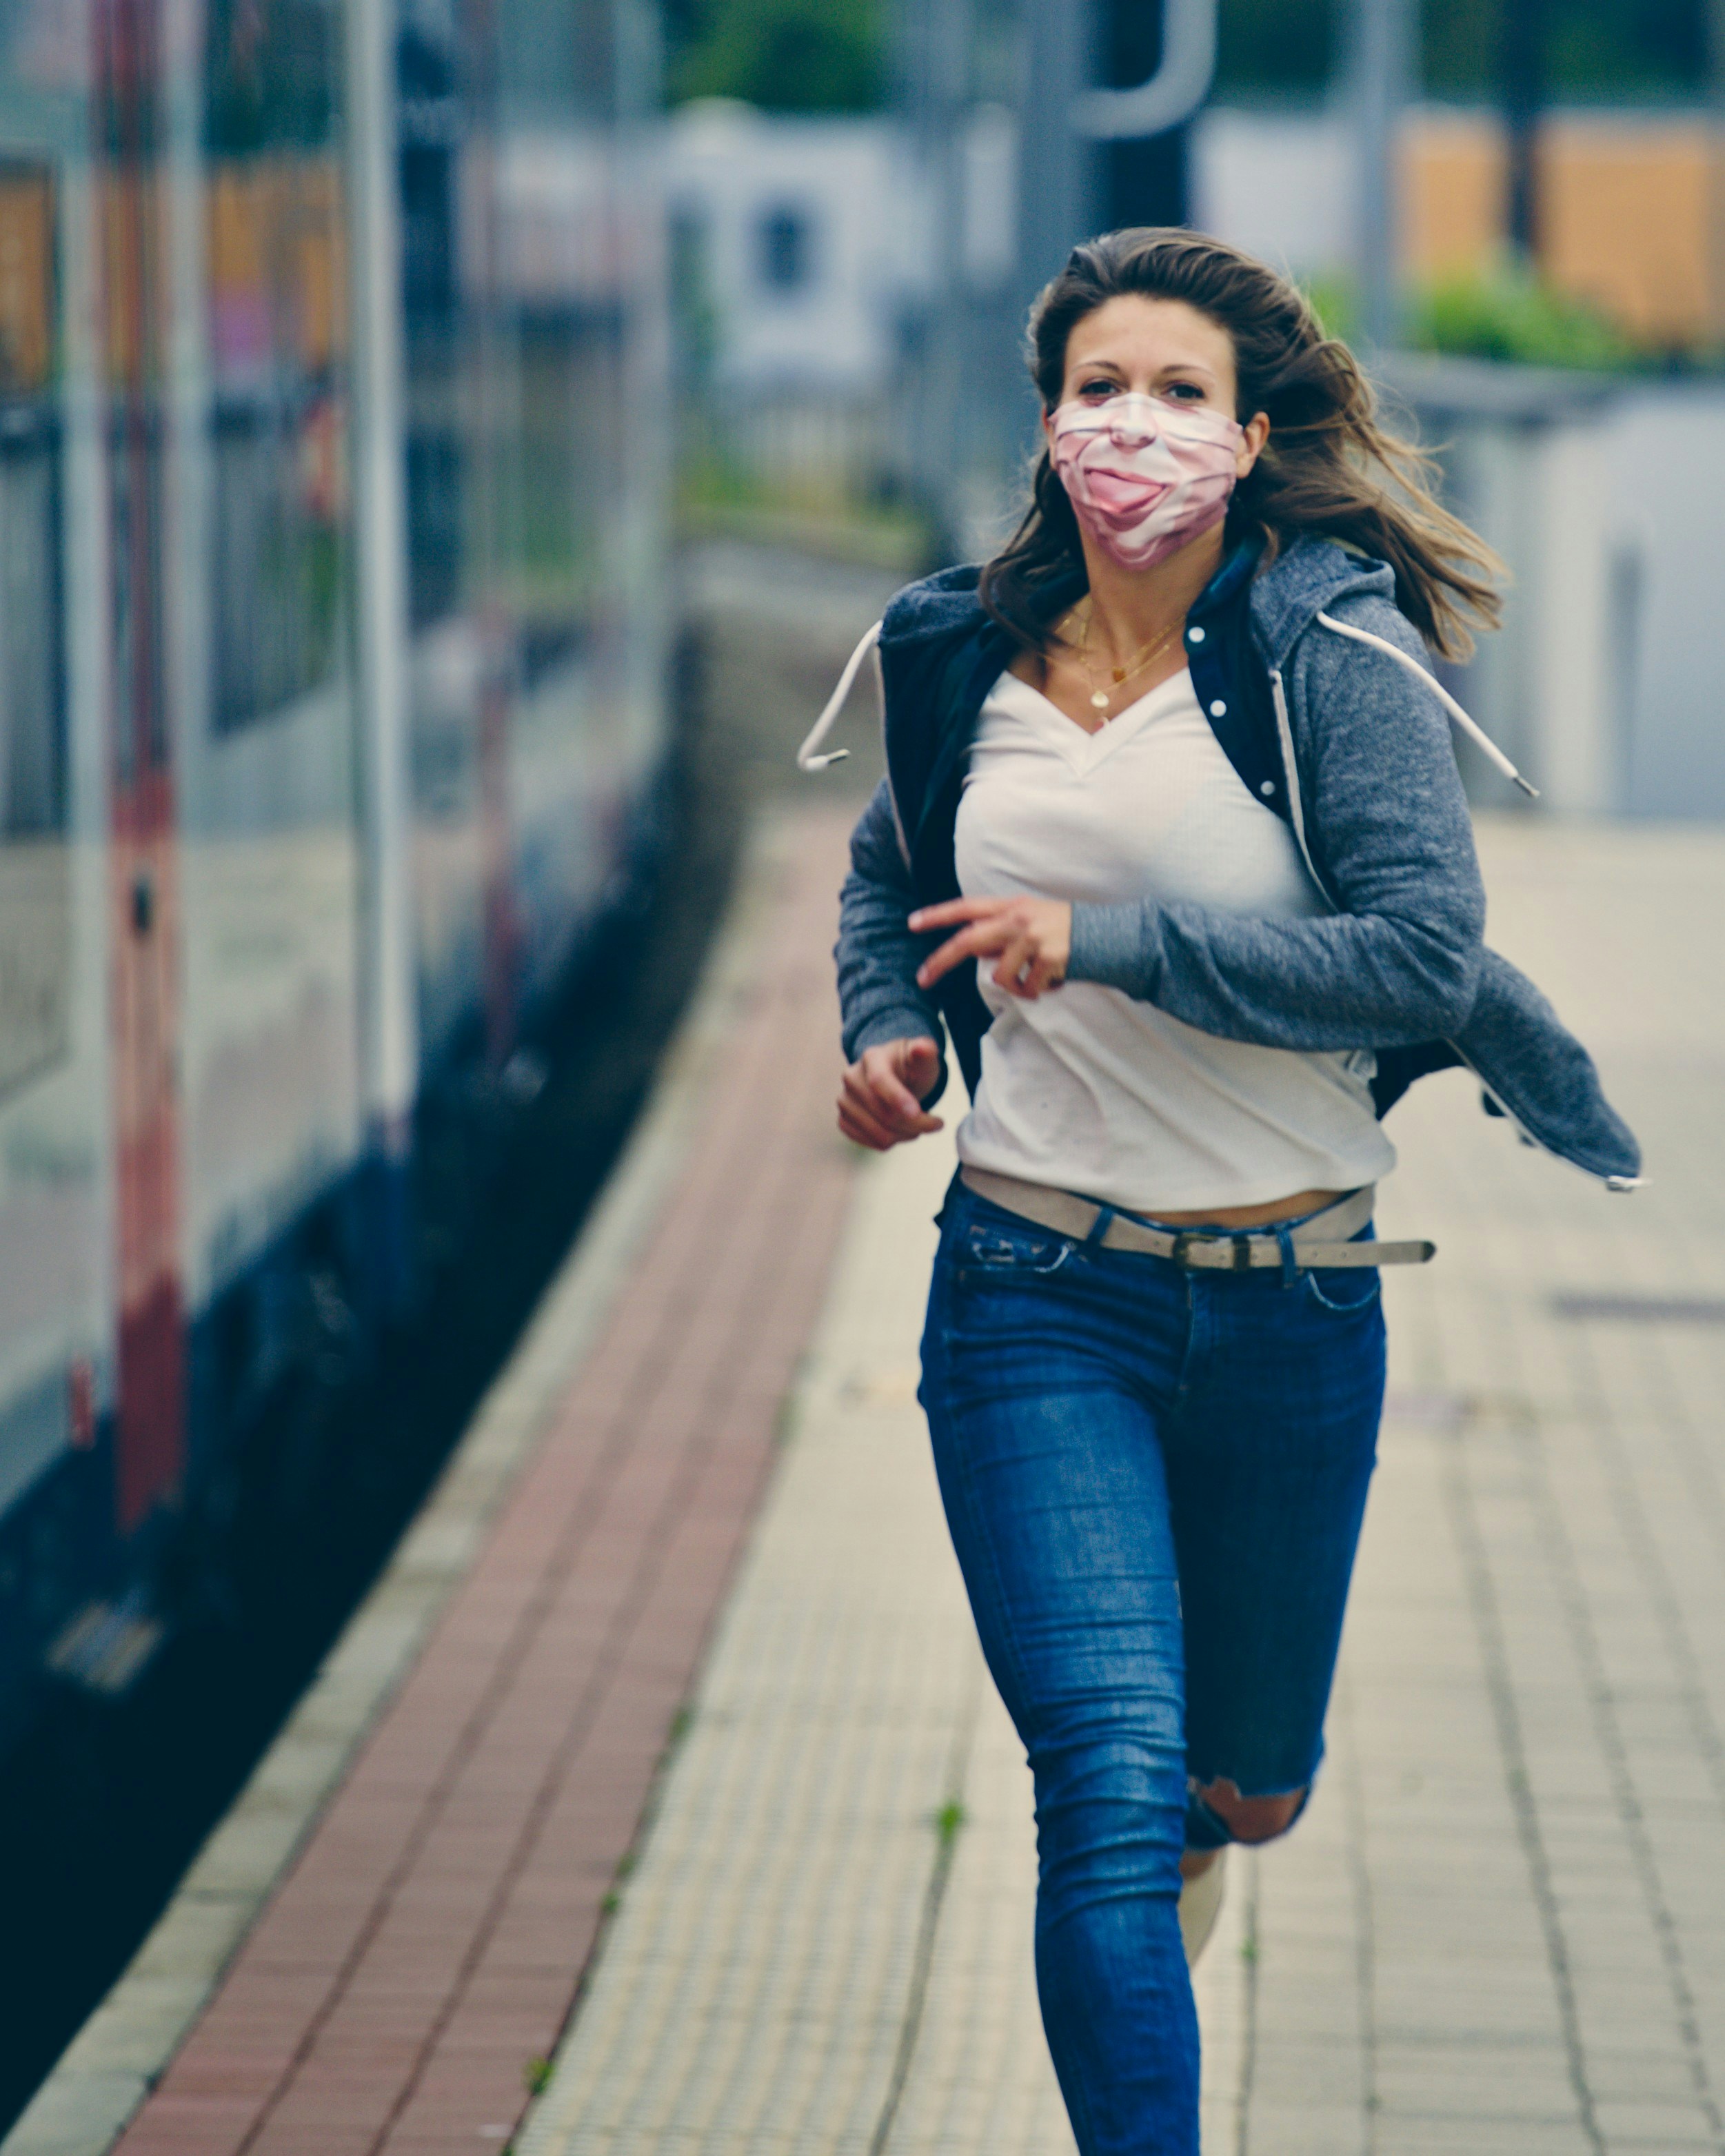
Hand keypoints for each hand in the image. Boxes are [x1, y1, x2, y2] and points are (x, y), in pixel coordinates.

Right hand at [837, 1037, 943, 1151]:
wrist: (895, 1077)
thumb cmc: (912, 1068)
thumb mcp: (924, 1059)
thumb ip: (926, 1053)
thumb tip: (923, 1048)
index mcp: (872, 1057)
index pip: (879, 1080)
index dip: (897, 1098)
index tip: (917, 1112)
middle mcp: (851, 1078)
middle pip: (884, 1114)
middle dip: (916, 1124)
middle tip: (935, 1122)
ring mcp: (845, 1100)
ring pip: (880, 1134)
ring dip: (906, 1135)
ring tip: (918, 1124)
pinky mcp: (844, 1120)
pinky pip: (872, 1143)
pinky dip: (893, 1141)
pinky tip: (901, 1129)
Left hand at [910, 896, 1071, 998]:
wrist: (1107, 936)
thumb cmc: (1064, 932)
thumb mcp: (1030, 921)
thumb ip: (1001, 933)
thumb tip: (974, 951)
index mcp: (1011, 906)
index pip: (967, 907)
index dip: (938, 915)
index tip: (912, 923)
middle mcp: (1018, 919)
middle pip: (968, 941)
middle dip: (941, 961)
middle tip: (923, 979)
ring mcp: (1033, 938)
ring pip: (1000, 976)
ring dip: (1014, 988)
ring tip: (1033, 983)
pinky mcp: (1048, 958)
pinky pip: (1027, 988)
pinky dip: (1036, 992)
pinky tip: (1052, 982)